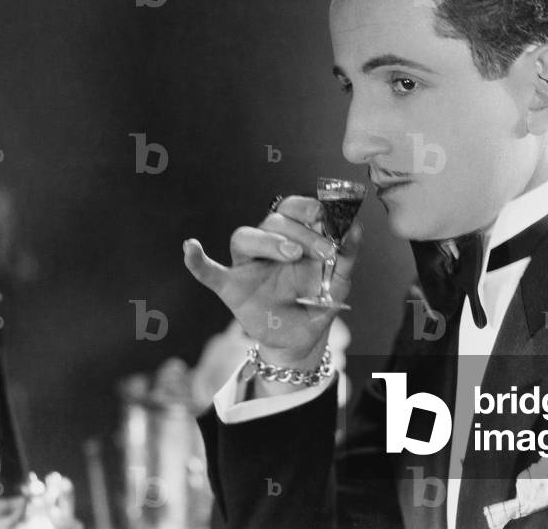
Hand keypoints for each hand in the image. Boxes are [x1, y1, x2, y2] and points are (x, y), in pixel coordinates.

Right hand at [183, 195, 362, 369]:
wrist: (301, 341)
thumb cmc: (318, 302)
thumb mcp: (338, 281)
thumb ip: (346, 255)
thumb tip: (356, 226)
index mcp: (294, 237)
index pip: (293, 208)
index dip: (307, 206)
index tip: (327, 214)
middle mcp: (268, 246)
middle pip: (272, 220)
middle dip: (300, 230)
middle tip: (323, 250)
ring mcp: (247, 266)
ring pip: (244, 236)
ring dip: (268, 240)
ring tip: (293, 254)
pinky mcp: (231, 288)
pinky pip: (209, 272)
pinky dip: (198, 261)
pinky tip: (190, 248)